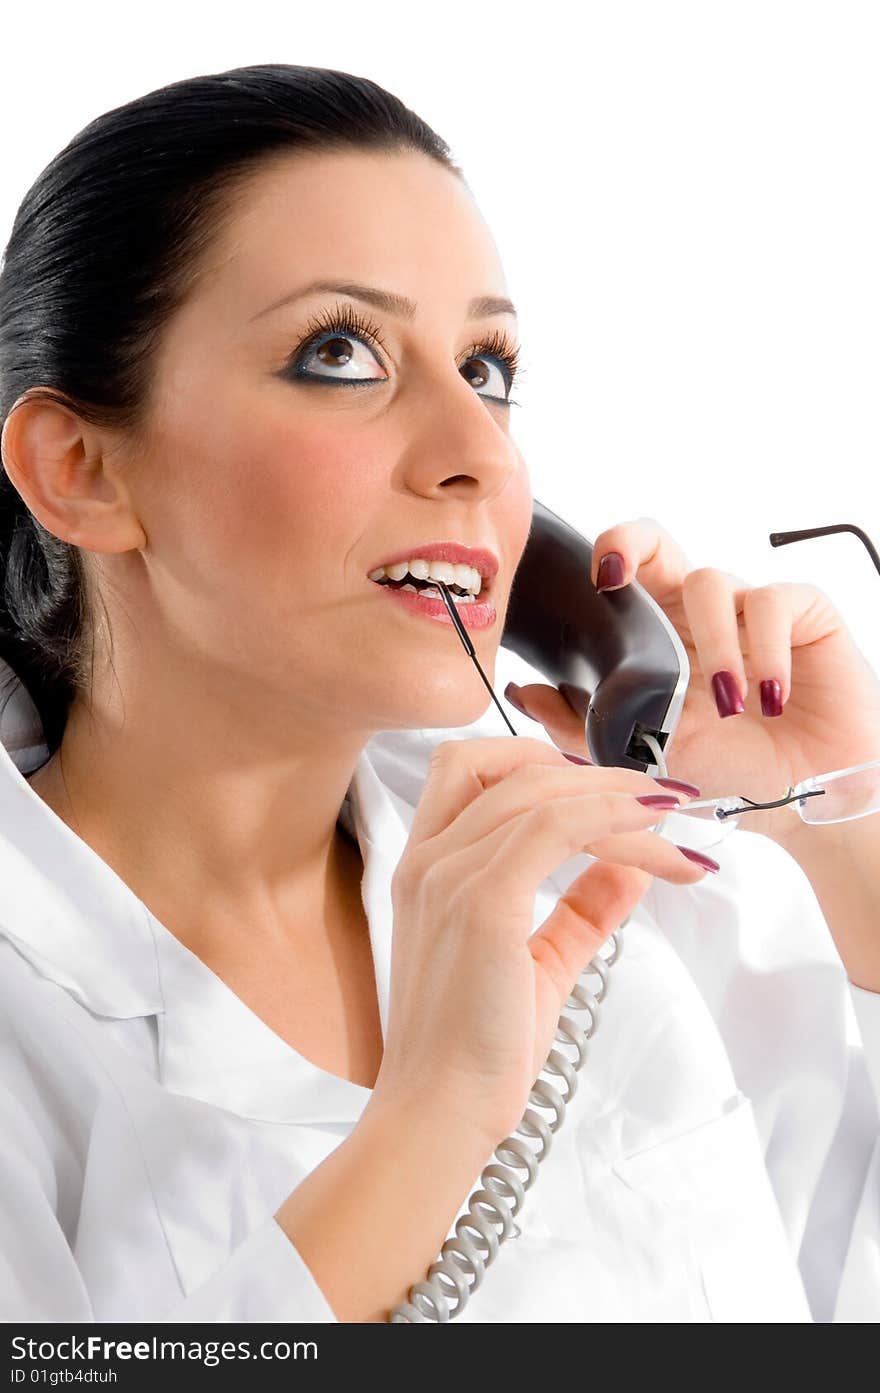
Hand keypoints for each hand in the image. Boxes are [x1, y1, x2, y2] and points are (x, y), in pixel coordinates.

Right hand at [371, 735, 709, 1145]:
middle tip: (657, 798)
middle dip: (587, 770)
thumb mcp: (540, 964)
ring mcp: (447, 875)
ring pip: (541, 792)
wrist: (441, 1114)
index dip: (541, 761)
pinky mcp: (480, 902)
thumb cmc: (478, 1049)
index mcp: (426, 866)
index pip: (470, 768)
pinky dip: (610, 817)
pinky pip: (554, 826)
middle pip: (505, 764)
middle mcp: (427, 859)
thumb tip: (632, 869)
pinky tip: (655, 837)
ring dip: (618, 797)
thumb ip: (580, 911)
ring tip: (674, 818)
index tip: (610, 789)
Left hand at [504, 518, 879, 842]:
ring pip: (713, 582)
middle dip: (632, 545)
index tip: (594, 578)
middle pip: (659, 542)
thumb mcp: (644, 755)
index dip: (607, 554)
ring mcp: (749, 609)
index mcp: (656, 634)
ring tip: (727, 705)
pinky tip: (768, 698)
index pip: (624, 570)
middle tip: (614, 578)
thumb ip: (580, 726)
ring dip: (712, 646)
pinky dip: (766, 652)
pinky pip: (775, 603)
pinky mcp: (805, 614)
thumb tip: (520, 691)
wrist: (802, 800)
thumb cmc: (725, 771)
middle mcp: (697, 612)